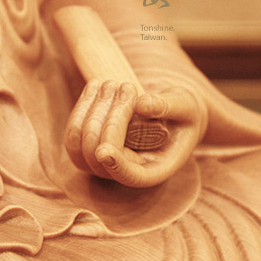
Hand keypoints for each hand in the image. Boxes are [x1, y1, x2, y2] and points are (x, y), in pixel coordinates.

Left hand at [65, 79, 206, 187]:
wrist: (171, 113)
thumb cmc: (183, 112)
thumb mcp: (186, 106)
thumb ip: (168, 106)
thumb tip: (141, 104)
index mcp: (154, 170)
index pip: (130, 176)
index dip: (116, 165)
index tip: (104, 151)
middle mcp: (126, 171)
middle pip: (101, 156)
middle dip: (111, 117)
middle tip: (126, 86)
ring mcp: (105, 162)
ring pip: (80, 146)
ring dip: (91, 111)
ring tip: (109, 83)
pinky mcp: (91, 147)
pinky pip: (74, 134)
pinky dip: (82, 108)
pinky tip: (95, 85)